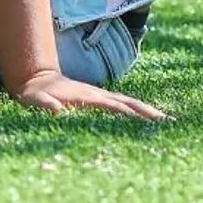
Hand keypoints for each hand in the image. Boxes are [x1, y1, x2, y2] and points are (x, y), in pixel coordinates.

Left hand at [9, 70, 166, 121]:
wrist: (37, 80)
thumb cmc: (35, 95)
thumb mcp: (35, 101)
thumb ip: (45, 105)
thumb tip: (57, 110)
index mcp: (86, 97)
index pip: (112, 106)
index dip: (127, 113)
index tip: (144, 122)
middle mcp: (98, 94)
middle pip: (128, 102)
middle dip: (147, 112)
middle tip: (168, 123)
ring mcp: (101, 95)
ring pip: (129, 102)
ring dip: (147, 111)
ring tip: (167, 122)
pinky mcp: (101, 99)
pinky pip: (124, 105)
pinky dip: (139, 111)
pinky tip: (150, 120)